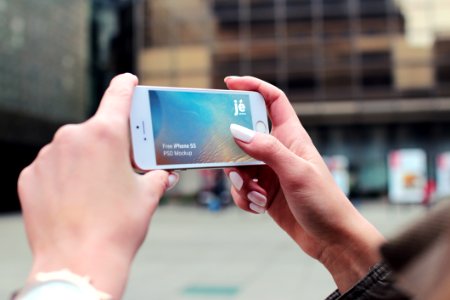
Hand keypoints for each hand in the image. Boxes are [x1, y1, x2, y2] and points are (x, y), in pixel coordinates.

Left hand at [17, 74, 178, 298]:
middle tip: (121, 168)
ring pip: (73, 148)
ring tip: (96, 192)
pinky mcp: (30, 175)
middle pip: (97, 129)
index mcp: (106, 135)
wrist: (79, 262)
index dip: (126, 86)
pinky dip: (65, 176)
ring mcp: (47, 156)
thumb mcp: (148, 195)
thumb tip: (164, 172)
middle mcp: (73, 137)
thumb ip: (157, 175)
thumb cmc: (118, 227)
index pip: (118, 95)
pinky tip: (75, 199)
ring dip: (86, 161)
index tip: (128, 81)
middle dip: (110, 144)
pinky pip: (52, 166)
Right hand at [224, 76, 383, 291]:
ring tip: (256, 195)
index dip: (253, 86)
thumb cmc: (324, 201)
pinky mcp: (264, 191)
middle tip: (231, 164)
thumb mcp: (296, 172)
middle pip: (245, 135)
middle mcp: (279, 150)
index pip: (272, 100)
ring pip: (239, 165)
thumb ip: (267, 150)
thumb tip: (237, 131)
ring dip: (239, 182)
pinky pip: (242, 188)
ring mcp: (270, 171)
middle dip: (232, 150)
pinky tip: (259, 208)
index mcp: (291, 136)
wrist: (332, 239)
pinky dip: (244, 198)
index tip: (229, 82)